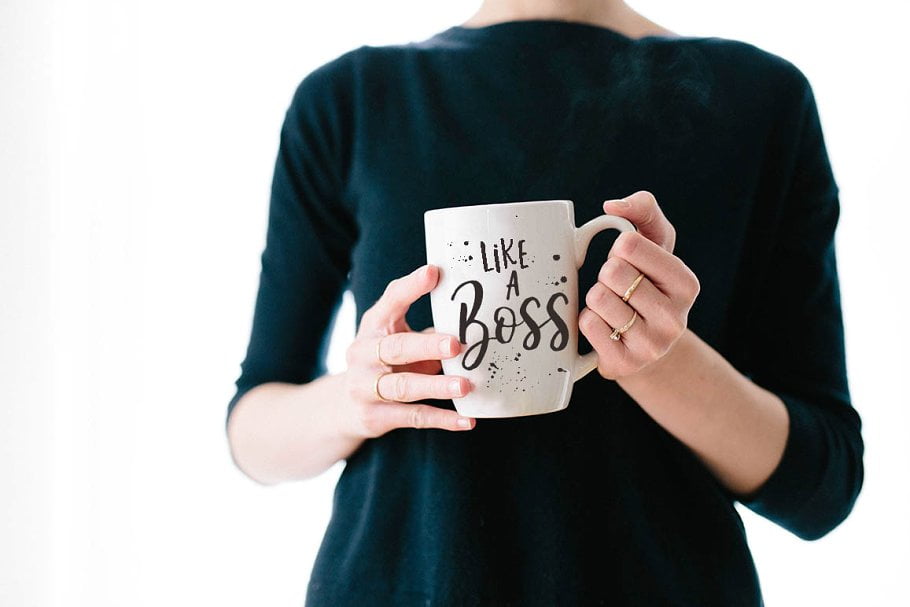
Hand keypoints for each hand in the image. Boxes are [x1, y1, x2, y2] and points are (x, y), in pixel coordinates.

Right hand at [341, 264, 475, 437]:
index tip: (434, 272)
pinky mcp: (375, 417)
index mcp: (373, 326)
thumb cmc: (385, 362)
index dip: (411, 287)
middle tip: (457, 344)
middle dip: (427, 346)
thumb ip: (427, 329)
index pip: (390, 301)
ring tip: (465, 386)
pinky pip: (413, 417)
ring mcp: (365, 387)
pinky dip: (442, 419)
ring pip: (404, 387)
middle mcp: (363, 354)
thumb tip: (476, 319)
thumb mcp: (397, 337)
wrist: (343, 407)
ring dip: (436, 386)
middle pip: (396, 348)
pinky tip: (467, 421)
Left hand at [579, 191, 700, 379]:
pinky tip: (605, 327)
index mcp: (686, 284)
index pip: (629, 245)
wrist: (647, 345)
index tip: (629, 261)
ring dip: (596, 299)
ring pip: (597, 298)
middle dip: (607, 275)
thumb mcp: (655, 243)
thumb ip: (643, 210)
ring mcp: (651, 346)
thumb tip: (613, 206)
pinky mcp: (624, 364)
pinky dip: (587, 320)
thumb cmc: (648, 284)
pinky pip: (587, 325)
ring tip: (613, 308)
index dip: (619, 249)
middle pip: (611, 272)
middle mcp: (675, 318)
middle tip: (619, 288)